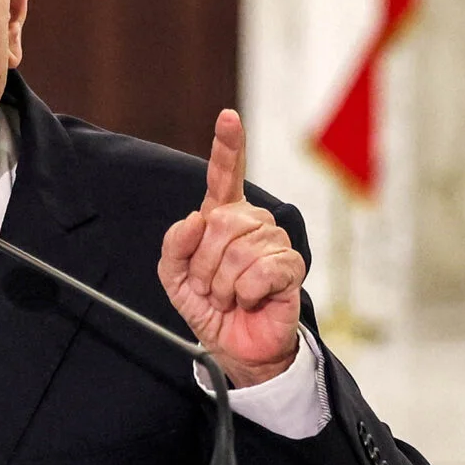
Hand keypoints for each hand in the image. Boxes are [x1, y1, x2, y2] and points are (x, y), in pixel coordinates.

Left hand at [157, 109, 305, 385]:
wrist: (236, 347)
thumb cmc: (210, 307)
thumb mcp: (175, 278)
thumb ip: (174, 247)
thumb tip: (193, 220)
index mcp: (223, 217)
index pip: (226, 175)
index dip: (228, 146)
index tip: (228, 117)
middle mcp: (251, 223)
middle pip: (219, 222)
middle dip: (203, 263)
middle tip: (209, 287)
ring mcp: (273, 242)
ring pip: (237, 249)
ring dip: (222, 282)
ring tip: (229, 296)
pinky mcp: (291, 266)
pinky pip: (259, 270)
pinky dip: (244, 292)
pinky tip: (249, 299)